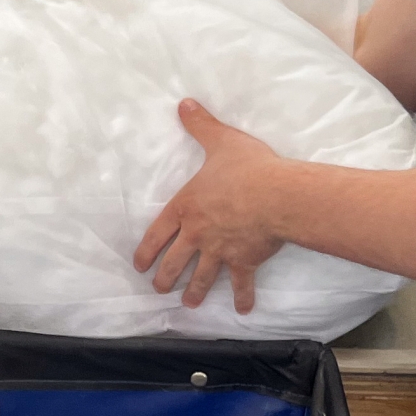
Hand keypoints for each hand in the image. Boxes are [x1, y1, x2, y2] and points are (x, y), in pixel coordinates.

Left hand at [131, 99, 285, 312]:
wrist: (276, 196)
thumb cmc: (247, 168)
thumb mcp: (220, 141)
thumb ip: (200, 125)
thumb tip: (184, 104)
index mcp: (186, 208)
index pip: (157, 233)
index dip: (146, 251)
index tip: (139, 265)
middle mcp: (198, 234)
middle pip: (174, 262)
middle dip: (165, 278)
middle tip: (160, 289)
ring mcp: (220, 251)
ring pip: (201, 277)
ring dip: (194, 292)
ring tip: (188, 303)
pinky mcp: (244, 262)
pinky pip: (241, 284)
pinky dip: (242, 298)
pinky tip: (243, 310)